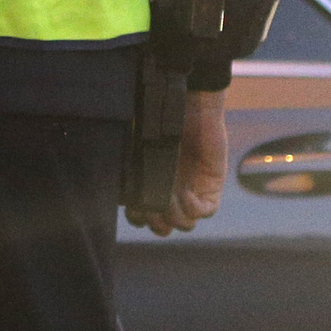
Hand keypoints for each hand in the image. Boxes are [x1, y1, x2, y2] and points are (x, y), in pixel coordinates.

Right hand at [135, 89, 230, 236]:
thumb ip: (129, 173)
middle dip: (155, 222)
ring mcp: (192, 191)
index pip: (142, 218)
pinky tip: (184, 193)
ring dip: (173, 217)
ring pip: (184, 224)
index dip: (138, 218)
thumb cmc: (161, 121)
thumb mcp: (138, 148)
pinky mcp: (211, 186)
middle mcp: (170, 192)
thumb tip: (119, 197)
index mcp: (151, 186)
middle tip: (152, 206)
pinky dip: (192, 208)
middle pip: (163, 227)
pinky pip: (205, 211)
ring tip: (169, 198)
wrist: (190, 103)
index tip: (134, 205)